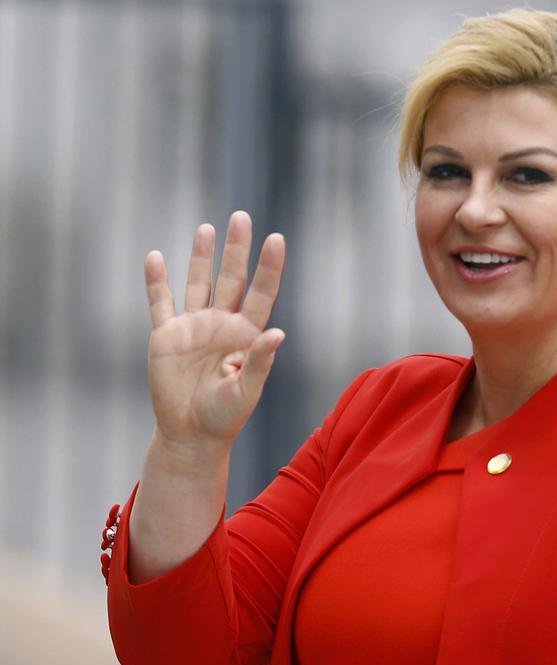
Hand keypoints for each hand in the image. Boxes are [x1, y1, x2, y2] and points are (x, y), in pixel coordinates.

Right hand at [144, 211, 285, 459]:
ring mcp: (193, 327)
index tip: (276, 239)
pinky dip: (157, 281)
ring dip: (201, 257)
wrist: (190, 434)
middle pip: (231, 279)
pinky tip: (157, 257)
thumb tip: (278, 334)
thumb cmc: (225, 417)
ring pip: (198, 283)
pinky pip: (160, 302)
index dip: (269, 267)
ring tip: (207, 228)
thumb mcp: (246, 392)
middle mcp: (222, 324)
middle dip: (237, 249)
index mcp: (247, 335)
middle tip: (242, 216)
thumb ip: (260, 363)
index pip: (261, 293)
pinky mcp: (165, 335)